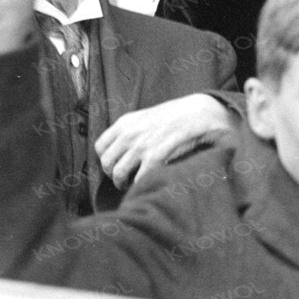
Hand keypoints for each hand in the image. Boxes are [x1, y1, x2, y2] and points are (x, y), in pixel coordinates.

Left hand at [96, 94, 236, 187]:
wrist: (198, 113)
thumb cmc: (175, 116)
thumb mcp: (145, 117)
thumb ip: (130, 131)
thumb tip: (121, 150)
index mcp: (124, 123)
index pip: (100, 147)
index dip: (105, 159)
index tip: (115, 164)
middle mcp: (128, 134)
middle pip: (106, 162)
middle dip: (112, 174)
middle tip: (122, 179)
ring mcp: (140, 146)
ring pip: (118, 174)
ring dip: (122, 184)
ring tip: (130, 185)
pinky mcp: (155, 157)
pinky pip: (138, 179)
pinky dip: (139, 185)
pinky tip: (146, 184)